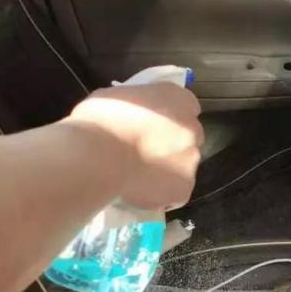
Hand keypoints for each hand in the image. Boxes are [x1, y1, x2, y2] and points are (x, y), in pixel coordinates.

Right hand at [64, 83, 203, 210]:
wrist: (99, 155)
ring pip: (182, 167)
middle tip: (143, 152)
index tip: (152, 126)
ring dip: (165, 170)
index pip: (185, 107)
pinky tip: (139, 191)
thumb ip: (138, 106)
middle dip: (170, 145)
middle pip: (187, 138)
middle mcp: (192, 129)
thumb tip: (132, 116)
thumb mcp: (118, 96)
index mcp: (178, 99)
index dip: (167, 119)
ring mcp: (190, 161)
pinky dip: (160, 195)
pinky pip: (174, 194)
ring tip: (136, 175)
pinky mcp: (182, 189)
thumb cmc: (101, 120)